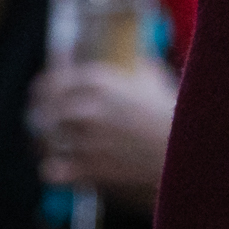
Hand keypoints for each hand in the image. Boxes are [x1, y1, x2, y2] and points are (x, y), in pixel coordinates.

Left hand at [28, 59, 178, 204]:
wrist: (187, 151)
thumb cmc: (171, 113)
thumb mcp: (152, 78)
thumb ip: (133, 65)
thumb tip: (127, 57)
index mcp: (98, 82)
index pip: (50, 82)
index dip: (44, 89)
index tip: (43, 95)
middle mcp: (85, 109)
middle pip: (41, 113)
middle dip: (42, 118)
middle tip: (47, 123)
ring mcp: (84, 141)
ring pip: (43, 142)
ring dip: (46, 143)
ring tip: (54, 145)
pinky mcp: (86, 169)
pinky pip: (50, 170)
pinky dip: (54, 170)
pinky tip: (61, 168)